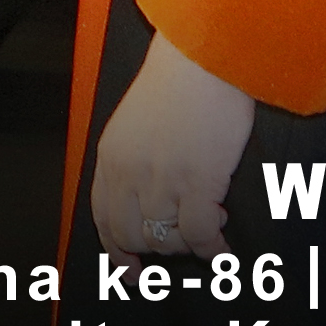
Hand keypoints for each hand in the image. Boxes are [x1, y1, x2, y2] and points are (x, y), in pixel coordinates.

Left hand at [92, 32, 253, 262]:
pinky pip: (199, 235)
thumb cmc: (180, 80)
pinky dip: (212, 249)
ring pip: (166, 239)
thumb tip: (149, 200)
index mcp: (111, 156)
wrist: (204, 54)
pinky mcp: (197, 181)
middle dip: (158, 247)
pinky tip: (222, 247)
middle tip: (182, 242)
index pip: (103, 218)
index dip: (117, 251)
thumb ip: (134, 160)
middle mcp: (130, 172)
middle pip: (131, 235)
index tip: (131, 271)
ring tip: (209, 223)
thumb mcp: (137, 121)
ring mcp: (162, 179)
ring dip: (188, 241)